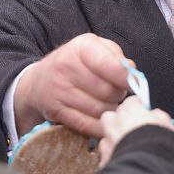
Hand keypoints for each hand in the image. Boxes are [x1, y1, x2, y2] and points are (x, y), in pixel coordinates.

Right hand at [15, 33, 129, 137]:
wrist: (40, 81)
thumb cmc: (76, 62)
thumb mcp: (94, 48)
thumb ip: (116, 57)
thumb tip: (132, 75)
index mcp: (81, 47)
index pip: (110, 65)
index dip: (126, 77)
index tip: (133, 83)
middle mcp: (67, 67)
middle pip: (108, 91)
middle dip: (118, 95)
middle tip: (116, 93)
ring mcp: (59, 90)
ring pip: (100, 110)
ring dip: (110, 110)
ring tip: (108, 103)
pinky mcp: (56, 111)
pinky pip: (87, 125)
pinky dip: (99, 126)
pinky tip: (102, 120)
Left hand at [97, 95, 173, 166]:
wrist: (147, 168)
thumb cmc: (157, 144)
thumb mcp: (166, 123)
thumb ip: (159, 115)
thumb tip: (157, 115)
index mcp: (129, 111)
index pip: (131, 101)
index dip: (138, 107)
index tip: (143, 112)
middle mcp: (114, 124)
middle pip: (111, 117)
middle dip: (118, 122)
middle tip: (131, 129)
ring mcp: (107, 143)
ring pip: (105, 138)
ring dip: (113, 141)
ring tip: (127, 148)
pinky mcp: (104, 160)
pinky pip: (106, 157)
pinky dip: (113, 158)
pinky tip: (123, 161)